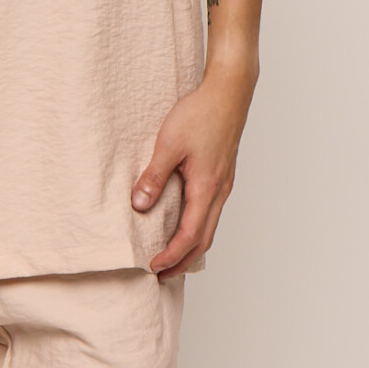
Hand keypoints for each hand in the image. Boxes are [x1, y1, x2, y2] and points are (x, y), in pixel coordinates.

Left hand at [131, 64, 255, 275]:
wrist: (229, 92)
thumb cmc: (201, 113)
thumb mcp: (169, 143)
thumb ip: (154, 176)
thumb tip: (139, 205)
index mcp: (207, 188)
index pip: (190, 235)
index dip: (172, 255)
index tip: (153, 267)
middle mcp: (219, 191)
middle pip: (204, 240)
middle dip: (182, 261)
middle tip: (160, 275)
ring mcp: (224, 185)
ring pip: (210, 228)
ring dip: (191, 247)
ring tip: (171, 258)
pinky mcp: (222, 176)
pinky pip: (212, 213)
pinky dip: (198, 230)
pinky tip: (185, 226)